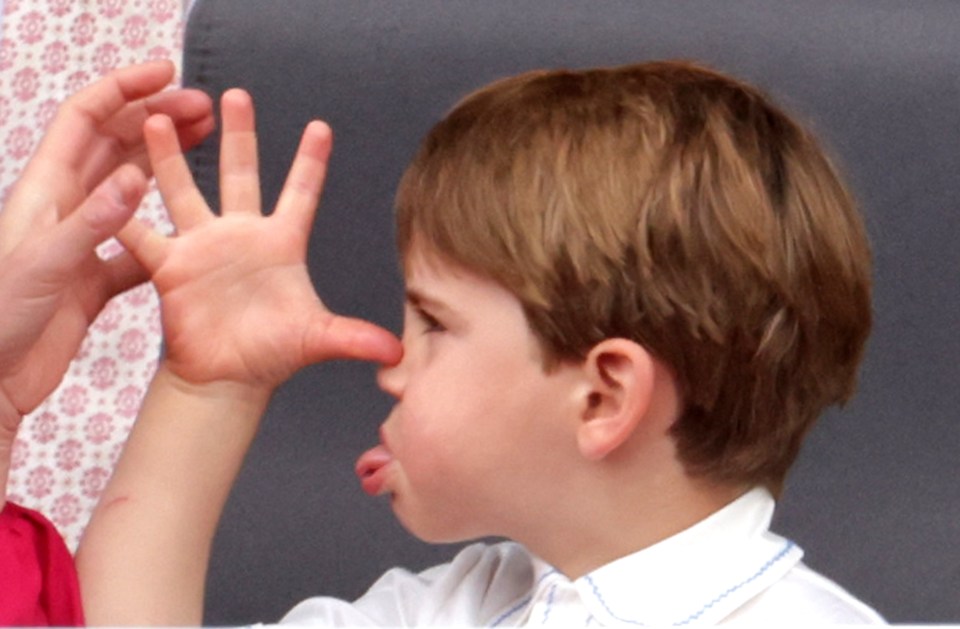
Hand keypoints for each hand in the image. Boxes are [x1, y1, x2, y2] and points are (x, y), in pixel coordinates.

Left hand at [0, 61, 213, 498]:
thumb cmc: (1, 319)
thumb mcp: (46, 264)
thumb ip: (93, 222)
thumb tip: (136, 178)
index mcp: (47, 189)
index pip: (87, 118)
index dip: (125, 89)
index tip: (167, 76)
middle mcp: (66, 207)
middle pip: (115, 143)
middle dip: (157, 118)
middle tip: (204, 110)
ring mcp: (82, 241)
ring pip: (130, 187)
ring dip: (165, 163)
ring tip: (205, 146)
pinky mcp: (95, 277)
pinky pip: (139, 243)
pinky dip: (165, 231)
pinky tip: (192, 230)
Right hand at [119, 89, 400, 389]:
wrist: (227, 380)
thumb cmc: (273, 354)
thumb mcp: (318, 338)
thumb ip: (355, 338)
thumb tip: (398, 353)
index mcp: (281, 243)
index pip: (301, 193)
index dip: (311, 161)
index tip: (321, 125)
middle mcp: (241, 236)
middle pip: (240, 173)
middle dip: (239, 135)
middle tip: (235, 94)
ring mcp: (202, 247)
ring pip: (184, 190)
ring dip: (170, 156)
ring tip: (158, 117)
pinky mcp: (170, 266)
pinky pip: (142, 235)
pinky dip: (125, 213)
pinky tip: (109, 181)